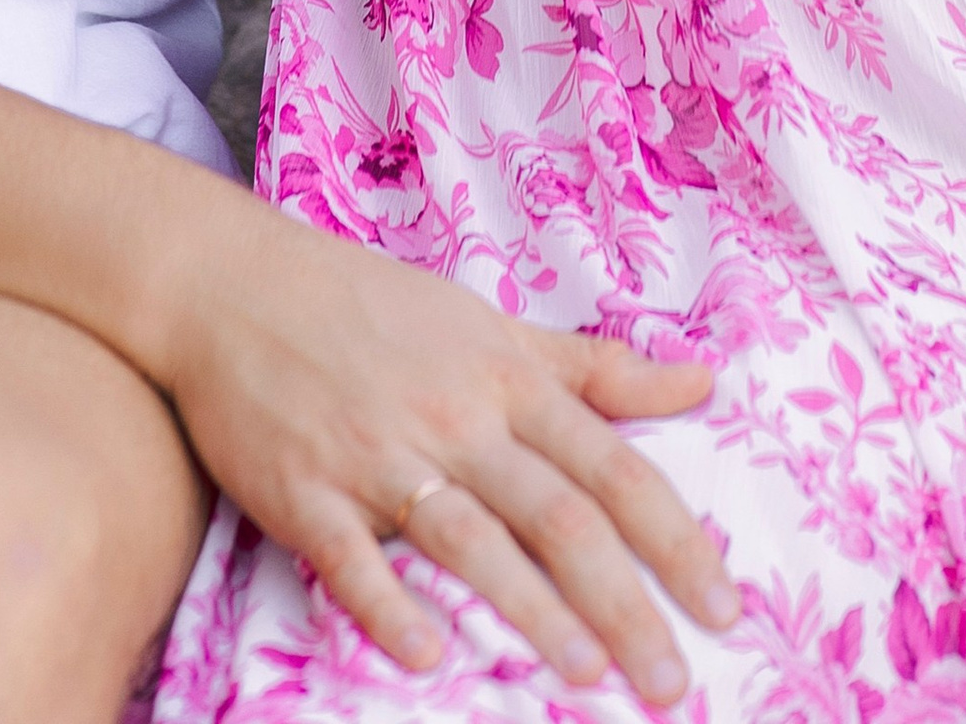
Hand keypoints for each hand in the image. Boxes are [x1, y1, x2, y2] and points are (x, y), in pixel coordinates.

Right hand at [151, 195, 733, 705]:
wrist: (237, 282)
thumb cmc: (375, 308)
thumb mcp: (493, 325)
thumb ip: (596, 367)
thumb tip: (705, 380)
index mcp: (506, 378)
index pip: (612, 466)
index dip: (674, 539)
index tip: (727, 608)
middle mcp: (455, 416)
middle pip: (557, 514)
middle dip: (623, 603)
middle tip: (672, 683)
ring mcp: (377, 453)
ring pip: (470, 538)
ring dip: (531, 611)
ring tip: (585, 676)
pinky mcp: (305, 489)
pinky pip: (350, 555)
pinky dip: (387, 604)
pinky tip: (425, 653)